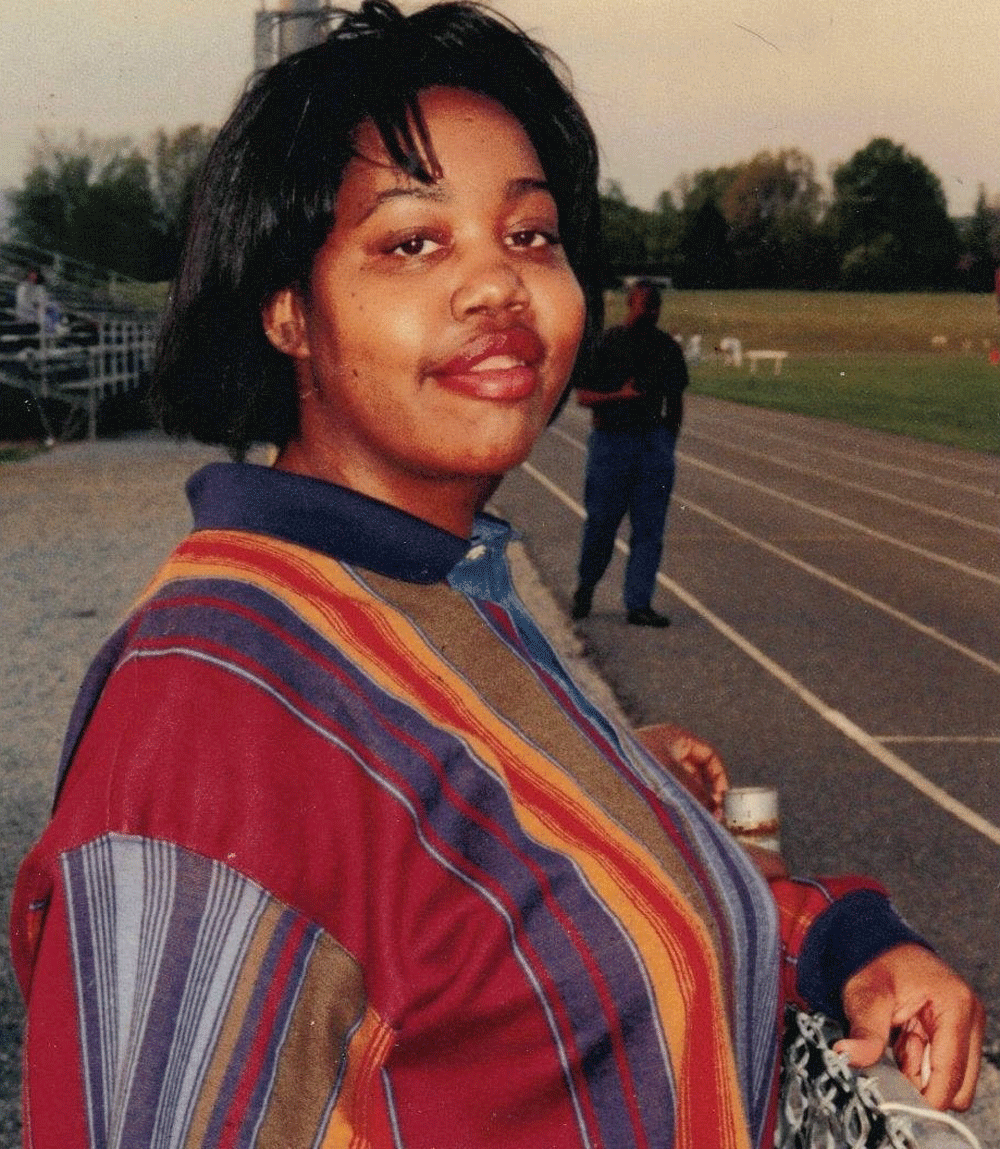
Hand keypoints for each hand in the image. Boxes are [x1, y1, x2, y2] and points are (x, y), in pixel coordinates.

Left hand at [635, 723, 727, 819]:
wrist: (597, 764)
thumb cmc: (633, 760)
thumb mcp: (670, 774)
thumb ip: (694, 791)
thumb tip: (715, 810)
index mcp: (676, 737)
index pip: (708, 754)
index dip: (718, 776)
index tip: (722, 798)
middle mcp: (666, 747)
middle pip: (695, 771)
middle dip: (704, 792)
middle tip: (710, 815)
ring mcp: (653, 761)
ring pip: (680, 782)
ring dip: (689, 800)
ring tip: (694, 819)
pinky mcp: (641, 776)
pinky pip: (665, 789)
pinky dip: (673, 801)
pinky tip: (676, 816)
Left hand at [835, 943, 983, 1109]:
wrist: (877, 946)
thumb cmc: (874, 965)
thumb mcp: (866, 996)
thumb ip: (865, 1032)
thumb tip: (848, 1057)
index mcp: (956, 1006)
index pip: (951, 1075)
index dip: (924, 1095)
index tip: (895, 1096)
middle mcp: (971, 1018)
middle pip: (958, 1087)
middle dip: (923, 1082)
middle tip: (897, 1052)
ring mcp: (968, 1027)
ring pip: (952, 1082)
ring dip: (921, 1073)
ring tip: (900, 1041)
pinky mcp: (959, 1034)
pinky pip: (944, 1069)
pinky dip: (921, 1064)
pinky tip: (905, 1040)